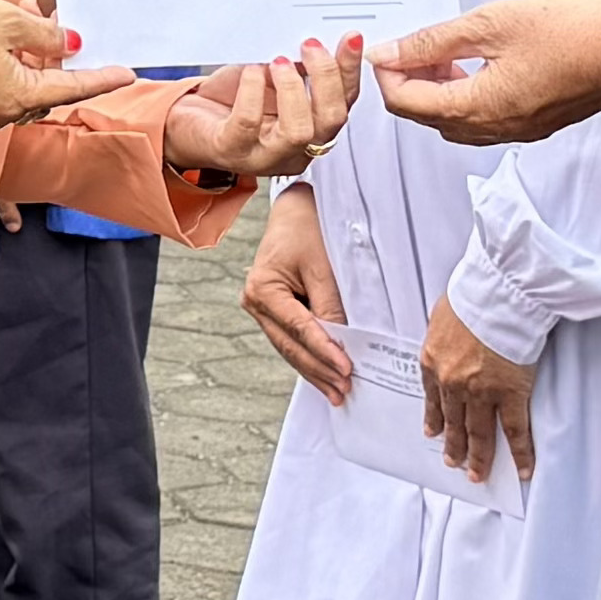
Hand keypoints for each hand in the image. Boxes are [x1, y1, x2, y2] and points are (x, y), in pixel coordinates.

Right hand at [0, 0, 132, 133]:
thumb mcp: (9, 21)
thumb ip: (47, 35)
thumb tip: (72, 44)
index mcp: (18, 98)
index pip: (73, 88)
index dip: (102, 78)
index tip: (126, 74)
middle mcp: (3, 114)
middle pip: (48, 86)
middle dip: (56, 52)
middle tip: (57, 18)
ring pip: (26, 84)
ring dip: (33, 52)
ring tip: (27, 12)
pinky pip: (5, 85)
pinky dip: (13, 61)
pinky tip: (8, 31)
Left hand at [161, 40, 356, 185]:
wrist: (185, 123)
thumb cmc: (231, 101)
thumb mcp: (272, 79)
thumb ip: (298, 67)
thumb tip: (319, 41)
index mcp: (311, 131)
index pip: (344, 103)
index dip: (349, 70)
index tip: (350, 38)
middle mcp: (294, 149)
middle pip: (330, 120)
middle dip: (326, 78)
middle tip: (310, 46)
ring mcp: (264, 155)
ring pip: (298, 132)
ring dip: (293, 90)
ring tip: (278, 61)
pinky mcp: (230, 150)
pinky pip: (249, 124)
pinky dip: (253, 92)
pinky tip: (251, 72)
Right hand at [241, 187, 353, 399]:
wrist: (297, 208)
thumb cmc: (309, 227)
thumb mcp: (324, 265)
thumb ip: (330, 305)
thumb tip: (342, 345)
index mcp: (262, 289)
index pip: (299, 329)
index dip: (323, 352)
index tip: (346, 370)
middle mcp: (255, 302)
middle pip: (290, 346)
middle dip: (319, 370)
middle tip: (344, 390)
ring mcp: (261, 309)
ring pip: (290, 348)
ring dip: (315, 370)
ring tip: (337, 391)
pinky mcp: (273, 311)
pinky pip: (291, 339)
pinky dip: (310, 355)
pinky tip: (325, 373)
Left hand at [377, 0, 600, 146]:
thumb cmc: (577, 30)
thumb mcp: (491, 22)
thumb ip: (433, 40)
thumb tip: (389, 53)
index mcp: (479, 108)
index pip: (407, 104)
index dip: (388, 73)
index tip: (386, 44)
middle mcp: (497, 129)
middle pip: (428, 116)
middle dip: (410, 81)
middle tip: (410, 42)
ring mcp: (520, 129)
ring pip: (457, 119)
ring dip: (439, 87)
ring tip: (441, 47)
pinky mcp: (538, 121)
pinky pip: (487, 117)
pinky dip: (469, 92)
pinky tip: (478, 59)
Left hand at [419, 297, 535, 480]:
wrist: (497, 295)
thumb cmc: (473, 295)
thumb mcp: (442, 315)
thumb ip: (442, 334)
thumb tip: (445, 335)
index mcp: (433, 361)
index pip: (433, 398)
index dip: (434, 417)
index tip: (433, 431)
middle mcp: (452, 382)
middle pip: (454, 421)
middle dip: (454, 445)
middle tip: (454, 461)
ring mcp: (481, 393)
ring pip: (479, 433)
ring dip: (479, 456)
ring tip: (477, 473)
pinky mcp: (510, 395)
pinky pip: (516, 432)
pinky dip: (520, 454)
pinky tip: (522, 468)